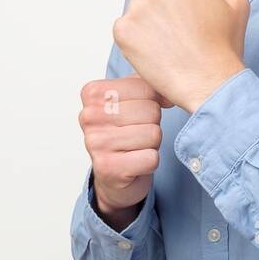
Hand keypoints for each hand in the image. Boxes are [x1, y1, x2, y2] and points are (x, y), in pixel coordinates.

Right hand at [78, 74, 171, 227]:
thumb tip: (170, 93)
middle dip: (152, 124)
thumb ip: (149, 85)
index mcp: (93, 93)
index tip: (137, 114)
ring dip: (152, 144)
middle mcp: (89, 116)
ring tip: (135, 147)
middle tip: (136, 134)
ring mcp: (96, 143)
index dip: (153, 102)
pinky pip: (151, 158)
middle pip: (151, 111)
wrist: (112, 174)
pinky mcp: (108, 168)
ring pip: (153, 134)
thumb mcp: (131, 99)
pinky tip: (135, 163)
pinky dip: (150, 162)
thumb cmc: (124, 132)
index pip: (146, 88)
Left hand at [112, 0, 249, 112]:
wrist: (209, 81)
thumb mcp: (237, 4)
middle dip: (162, 6)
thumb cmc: (223, 48)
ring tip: (167, 45)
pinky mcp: (123, 31)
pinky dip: (135, 41)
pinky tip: (154, 53)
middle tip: (176, 31)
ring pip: (138, 10)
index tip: (186, 14)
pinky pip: (124, 31)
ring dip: (148, 23)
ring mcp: (137, 9)